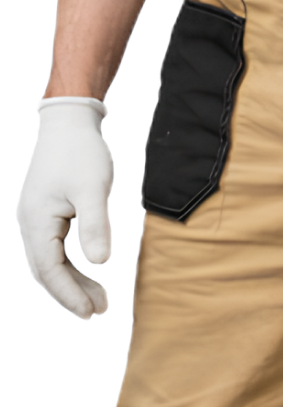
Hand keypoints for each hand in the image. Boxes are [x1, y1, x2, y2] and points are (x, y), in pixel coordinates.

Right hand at [14, 98, 113, 318]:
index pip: (49, 270)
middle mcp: (31, 223)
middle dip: (71, 293)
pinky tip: (88, 268)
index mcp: (37, 221)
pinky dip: (70, 263)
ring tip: (98, 297)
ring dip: (72, 280)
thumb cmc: (81, 151)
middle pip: (47, 270)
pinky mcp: (46, 211)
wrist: (69, 120)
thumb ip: (94, 224)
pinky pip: (54, 247)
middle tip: (99, 310)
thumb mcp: (93, 187)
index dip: (69, 294)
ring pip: (51, 260)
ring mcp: (37, 217)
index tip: (91, 312)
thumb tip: (100, 262)